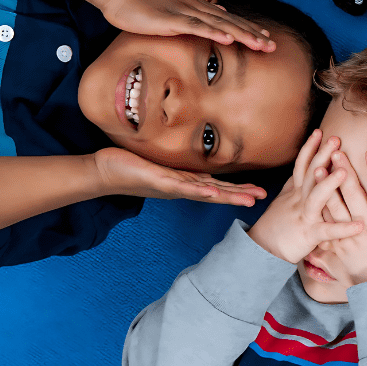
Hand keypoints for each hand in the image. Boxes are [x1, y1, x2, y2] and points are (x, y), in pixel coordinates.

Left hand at [91, 147, 266, 204]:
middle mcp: (180, 187)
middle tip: (261, 198)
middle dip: (239, 195)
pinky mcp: (158, 181)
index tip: (259, 192)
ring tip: (246, 200)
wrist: (105, 173)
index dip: (238, 190)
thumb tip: (198, 166)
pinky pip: (181, 186)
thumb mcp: (162, 165)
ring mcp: (170, 186)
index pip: (216, 186)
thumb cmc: (131, 167)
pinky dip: (198, 191)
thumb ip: (180, 167)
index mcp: (183, 183)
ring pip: (204, 192)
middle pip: (216, 192)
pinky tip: (212, 192)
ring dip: (226, 196)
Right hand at [99, 0, 274, 51]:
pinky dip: (214, 33)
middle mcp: (196, 7)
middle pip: (230, 23)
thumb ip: (194, 15)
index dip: (248, 29)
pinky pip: (196, 28)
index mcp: (197, 7)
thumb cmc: (143, 6)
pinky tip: (229, 40)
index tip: (266, 39)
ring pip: (219, 25)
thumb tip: (216, 16)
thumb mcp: (173, 12)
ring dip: (242, 35)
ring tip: (261, 44)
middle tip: (273, 46)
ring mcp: (185, 13)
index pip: (228, 20)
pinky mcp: (171, 20)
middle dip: (253, 35)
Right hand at [248, 131, 364, 262]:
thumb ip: (294, 184)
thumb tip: (303, 167)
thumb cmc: (276, 225)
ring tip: (344, 172)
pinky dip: (343, 229)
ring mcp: (304, 216)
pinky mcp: (309, 234)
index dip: (310, 148)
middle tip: (336, 139)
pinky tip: (360, 225)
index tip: (319, 131)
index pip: (302, 165)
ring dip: (329, 184)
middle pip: (311, 174)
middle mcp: (299, 200)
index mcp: (295, 192)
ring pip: (316, 198)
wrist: (263, 250)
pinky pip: (328, 231)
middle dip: (322, 155)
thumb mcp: (284, 200)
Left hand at [324, 150, 366, 284]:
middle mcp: (366, 226)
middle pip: (353, 194)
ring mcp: (350, 235)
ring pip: (335, 206)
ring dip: (327, 186)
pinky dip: (319, 207)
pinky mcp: (338, 244)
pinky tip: (312, 194)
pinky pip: (326, 223)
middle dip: (345, 171)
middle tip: (337, 152)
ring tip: (319, 167)